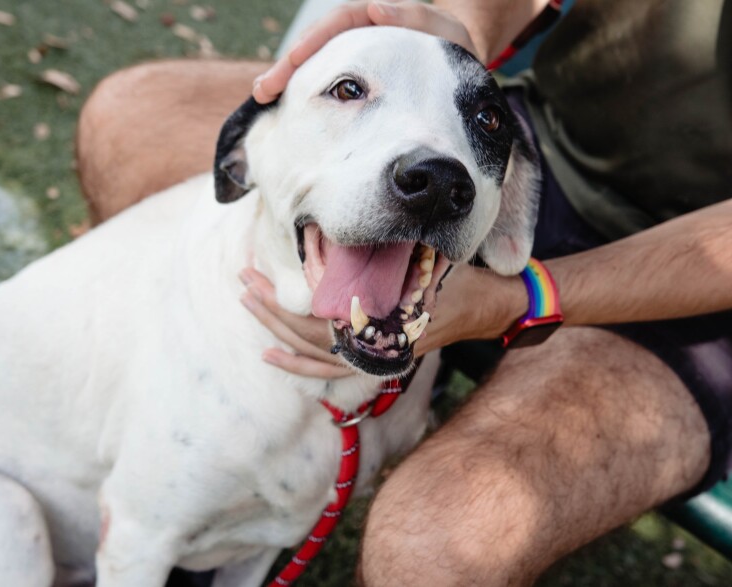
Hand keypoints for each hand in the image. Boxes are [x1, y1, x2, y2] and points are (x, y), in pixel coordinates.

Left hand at [240, 264, 527, 377]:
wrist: (489, 307)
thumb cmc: (459, 278)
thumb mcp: (425, 258)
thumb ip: (384, 257)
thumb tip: (334, 240)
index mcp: (381, 322)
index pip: (317, 320)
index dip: (283, 302)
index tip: (257, 276)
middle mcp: (373, 345)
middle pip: (306, 335)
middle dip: (270, 309)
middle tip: (243, 281)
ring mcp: (373, 355)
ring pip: (311, 353)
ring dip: (276, 330)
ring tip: (249, 305)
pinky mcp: (374, 357)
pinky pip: (328, 368)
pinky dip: (297, 363)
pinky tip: (272, 354)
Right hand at [253, 0, 476, 103]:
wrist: (458, 72)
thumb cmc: (455, 53)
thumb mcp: (448, 34)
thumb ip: (417, 18)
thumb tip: (374, 9)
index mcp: (378, 18)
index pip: (339, 21)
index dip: (315, 39)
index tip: (294, 58)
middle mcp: (359, 34)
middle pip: (315, 42)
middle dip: (287, 64)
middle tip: (265, 87)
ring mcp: (351, 57)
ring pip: (312, 63)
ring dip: (286, 78)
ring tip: (263, 95)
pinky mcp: (351, 80)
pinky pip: (319, 80)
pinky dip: (300, 91)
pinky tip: (280, 106)